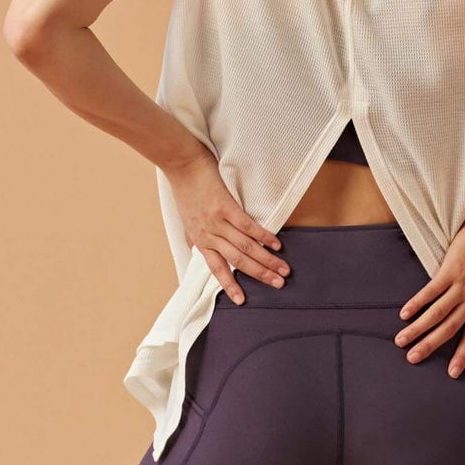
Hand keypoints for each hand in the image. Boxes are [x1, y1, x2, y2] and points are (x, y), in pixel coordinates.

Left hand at [166, 147, 288, 302]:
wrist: (181, 165)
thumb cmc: (185, 191)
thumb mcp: (185, 221)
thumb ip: (194, 238)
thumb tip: (195, 251)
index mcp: (200, 240)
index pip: (217, 269)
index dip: (230, 285)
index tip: (242, 300)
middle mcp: (209, 235)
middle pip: (238, 261)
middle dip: (260, 274)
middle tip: (278, 284)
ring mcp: (217, 221)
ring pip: (246, 247)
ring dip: (267, 259)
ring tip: (283, 269)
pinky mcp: (225, 206)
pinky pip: (247, 226)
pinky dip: (263, 236)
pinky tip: (275, 244)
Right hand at [394, 205, 464, 376]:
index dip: (462, 356)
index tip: (452, 374)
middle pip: (449, 329)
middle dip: (430, 346)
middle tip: (413, 359)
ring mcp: (461, 286)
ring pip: (437, 314)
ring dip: (418, 329)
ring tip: (401, 341)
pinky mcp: (450, 271)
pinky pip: (431, 291)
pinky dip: (417, 303)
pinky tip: (404, 314)